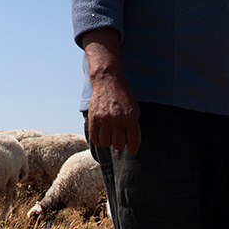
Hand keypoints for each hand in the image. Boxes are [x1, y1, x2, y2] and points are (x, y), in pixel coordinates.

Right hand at [81, 29, 141, 152]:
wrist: (108, 82)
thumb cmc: (123, 96)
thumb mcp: (134, 109)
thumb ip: (133, 125)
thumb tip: (132, 142)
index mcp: (130, 118)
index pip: (133, 142)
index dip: (133, 147)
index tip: (131, 146)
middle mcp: (117, 120)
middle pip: (118, 144)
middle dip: (120, 143)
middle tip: (119, 136)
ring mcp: (104, 120)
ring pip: (106, 143)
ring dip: (109, 141)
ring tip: (110, 135)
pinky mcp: (93, 118)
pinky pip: (94, 138)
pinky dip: (99, 141)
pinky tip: (102, 135)